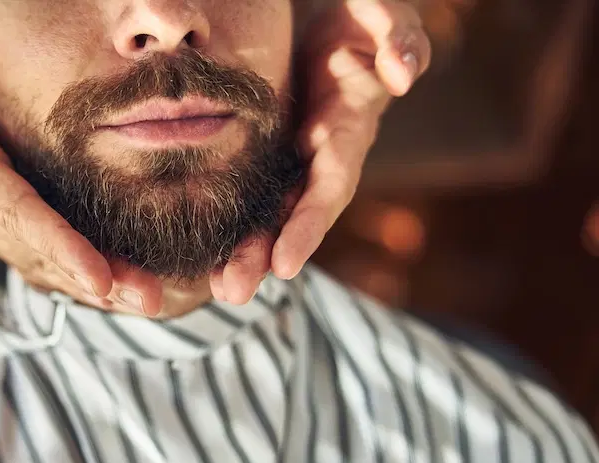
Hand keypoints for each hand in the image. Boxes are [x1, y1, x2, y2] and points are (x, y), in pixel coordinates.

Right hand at [0, 21, 165, 314]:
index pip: (11, 210)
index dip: (55, 243)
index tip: (98, 277)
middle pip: (41, 251)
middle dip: (95, 278)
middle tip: (152, 301)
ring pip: (46, 261)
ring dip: (100, 285)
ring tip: (153, 301)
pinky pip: (43, 254)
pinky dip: (82, 274)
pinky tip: (124, 289)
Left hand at [210, 0, 431, 303]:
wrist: (323, 15)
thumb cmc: (357, 17)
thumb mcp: (379, 15)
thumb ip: (397, 38)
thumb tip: (403, 76)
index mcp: (347, 127)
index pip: (330, 184)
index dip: (309, 225)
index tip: (284, 265)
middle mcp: (319, 154)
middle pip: (294, 214)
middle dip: (266, 255)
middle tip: (233, 293)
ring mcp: (290, 156)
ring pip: (268, 212)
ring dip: (245, 253)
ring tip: (216, 289)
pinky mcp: (262, 152)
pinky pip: (244, 192)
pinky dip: (229, 223)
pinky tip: (201, 253)